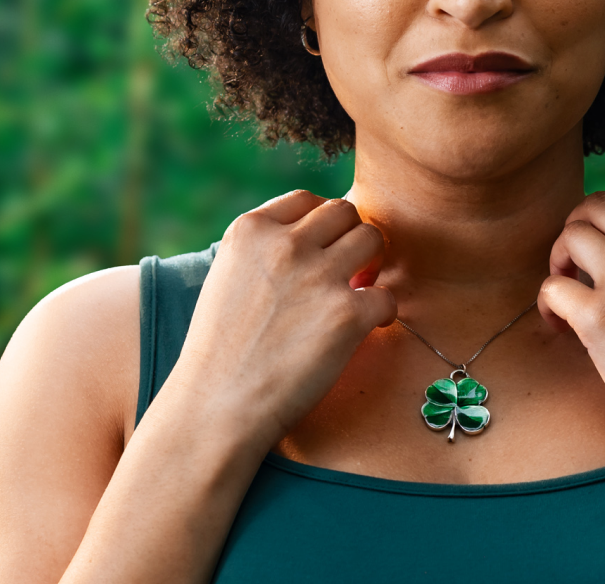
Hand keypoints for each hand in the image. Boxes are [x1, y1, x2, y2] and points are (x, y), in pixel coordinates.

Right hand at [168, 190, 395, 443]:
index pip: (307, 200)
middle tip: (346, 273)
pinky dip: (382, 313)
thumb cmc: (221, 350)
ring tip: (355, 294)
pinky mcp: (347, 314)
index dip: (322, 225)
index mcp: (250, 230)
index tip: (322, 251)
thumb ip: (266, 251)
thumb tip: (316, 237)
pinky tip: (363, 329)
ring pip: (373, 240)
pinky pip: (387, 296)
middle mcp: (285, 244)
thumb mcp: (229, 277)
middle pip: (346, 213)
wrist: (216, 405)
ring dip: (372, 265)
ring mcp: (319, 276)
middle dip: (349, 240)